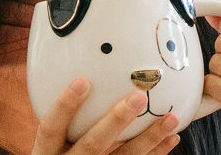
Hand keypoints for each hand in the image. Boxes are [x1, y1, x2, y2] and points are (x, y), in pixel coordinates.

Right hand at [30, 78, 180, 154]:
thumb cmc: (62, 154)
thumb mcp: (55, 141)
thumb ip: (68, 117)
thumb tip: (85, 72)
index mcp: (48, 150)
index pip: (51, 128)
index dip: (65, 106)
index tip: (83, 81)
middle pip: (92, 144)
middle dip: (116, 120)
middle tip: (138, 97)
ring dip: (148, 138)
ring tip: (170, 118)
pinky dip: (156, 152)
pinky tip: (171, 137)